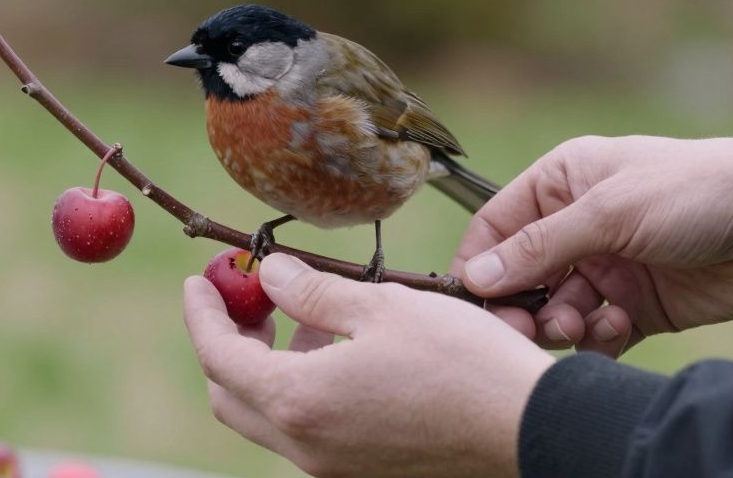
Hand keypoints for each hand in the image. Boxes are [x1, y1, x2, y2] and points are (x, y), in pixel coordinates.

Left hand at [184, 253, 552, 477]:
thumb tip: (270, 273)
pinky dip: (300, 391)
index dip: (202, 313)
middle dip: (226, 342)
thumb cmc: (463, 363)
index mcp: (299, 401)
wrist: (532, 428)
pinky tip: (338, 354)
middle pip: (231, 394)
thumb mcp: (381, 307)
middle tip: (244, 298)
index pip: (218, 356)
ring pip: (268, 416)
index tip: (200, 280)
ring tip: (304, 317)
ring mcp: (333, 467)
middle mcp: (306, 445)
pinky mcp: (362, 472)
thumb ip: (312, 291)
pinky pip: (306, 431)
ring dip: (266, 366)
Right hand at [453, 135, 732, 355]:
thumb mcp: (609, 211)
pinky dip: (597, 338)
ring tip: (580, 323)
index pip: (497, 226)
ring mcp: (607, 267)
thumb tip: (477, 276)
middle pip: (520, 276)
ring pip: (554, 309)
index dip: (480, 263)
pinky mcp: (636, 306)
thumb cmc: (697, 191)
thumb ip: (540, 247)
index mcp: (562, 184)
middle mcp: (577, 226)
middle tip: (525, 328)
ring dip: (560, 323)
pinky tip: (617, 326)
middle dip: (519, 305)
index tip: (472, 300)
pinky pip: (594, 333)